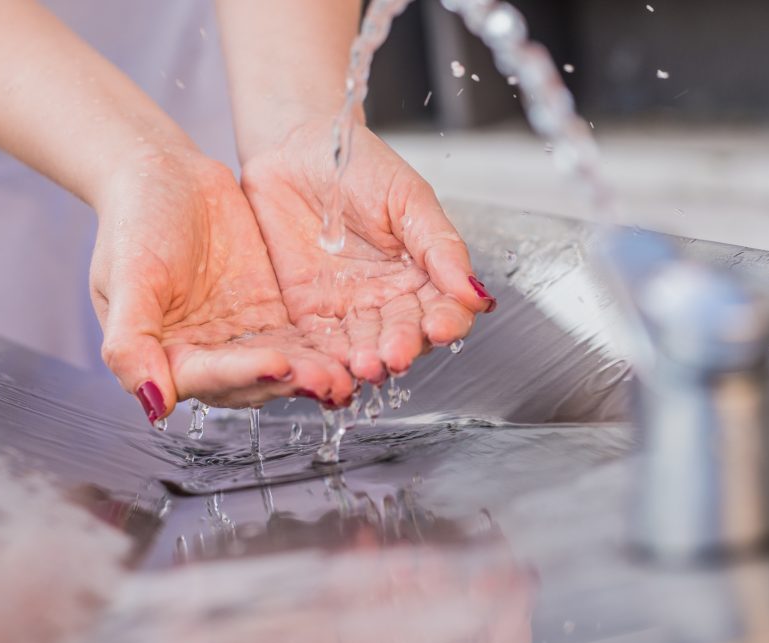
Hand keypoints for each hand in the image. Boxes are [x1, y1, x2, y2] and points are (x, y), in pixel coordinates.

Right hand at [89, 145, 356, 421]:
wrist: (165, 173)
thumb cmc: (134, 220)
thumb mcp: (124, 276)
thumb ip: (129, 341)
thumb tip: (152, 403)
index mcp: (166, 355)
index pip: (208, 378)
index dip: (243, 374)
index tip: (277, 363)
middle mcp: (206, 355)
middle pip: (252, 381)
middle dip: (290, 381)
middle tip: (329, 379)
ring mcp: (242, 336)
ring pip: (283, 365)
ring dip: (314, 372)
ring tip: (347, 374)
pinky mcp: (271, 314)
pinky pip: (302, 337)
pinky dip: (325, 348)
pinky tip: (353, 351)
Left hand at [240, 119, 496, 383]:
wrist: (293, 146)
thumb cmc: (356, 164)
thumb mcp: (408, 197)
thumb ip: (439, 245)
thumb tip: (475, 292)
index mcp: (421, 273)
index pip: (443, 309)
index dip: (446, 323)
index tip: (440, 327)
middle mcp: (388, 297)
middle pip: (404, 335)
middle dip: (401, 347)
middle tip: (395, 355)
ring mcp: (348, 307)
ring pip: (364, 346)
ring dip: (366, 360)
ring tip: (364, 365)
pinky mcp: (307, 311)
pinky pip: (319, 342)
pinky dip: (325, 360)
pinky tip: (332, 370)